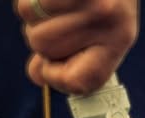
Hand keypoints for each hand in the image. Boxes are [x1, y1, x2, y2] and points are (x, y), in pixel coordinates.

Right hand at [15, 0, 138, 94]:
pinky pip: (25, 1)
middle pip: (43, 46)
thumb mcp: (102, 28)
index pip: (80, 81)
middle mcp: (106, 18)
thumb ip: (72, 57)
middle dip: (40, 33)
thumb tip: (38, 74)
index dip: (56, 79)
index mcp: (119, 39)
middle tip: (59, 16)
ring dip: (32, 10)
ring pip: (29, 19)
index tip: (49, 68)